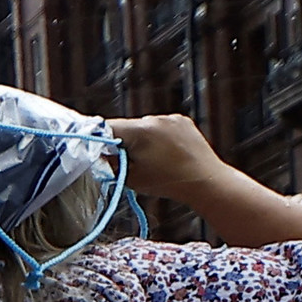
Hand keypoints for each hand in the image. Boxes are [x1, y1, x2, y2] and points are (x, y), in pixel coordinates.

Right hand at [105, 113, 225, 200]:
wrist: (206, 181)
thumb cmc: (166, 183)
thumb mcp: (130, 177)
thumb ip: (111, 163)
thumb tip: (98, 154)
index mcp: (139, 131)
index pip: (106, 127)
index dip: (97, 139)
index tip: (95, 151)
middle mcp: (154, 119)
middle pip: (126, 127)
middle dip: (121, 141)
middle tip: (125, 161)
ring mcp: (170, 118)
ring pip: (143, 127)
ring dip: (140, 139)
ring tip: (150, 158)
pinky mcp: (182, 121)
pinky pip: (160, 126)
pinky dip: (157, 137)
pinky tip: (164, 152)